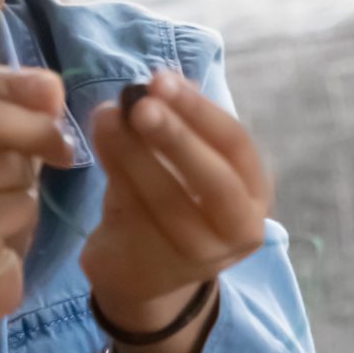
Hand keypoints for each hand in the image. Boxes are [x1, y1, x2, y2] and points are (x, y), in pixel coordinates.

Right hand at [0, 61, 75, 352]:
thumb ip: (14, 119)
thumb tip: (51, 87)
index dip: (10, 77)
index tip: (53, 91)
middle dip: (37, 128)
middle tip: (64, 150)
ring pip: (6, 163)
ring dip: (28, 184)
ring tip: (9, 208)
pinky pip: (15, 203)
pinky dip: (25, 215)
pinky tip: (3, 236)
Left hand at [79, 66, 272, 333]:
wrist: (145, 272)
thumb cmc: (172, 202)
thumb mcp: (183, 160)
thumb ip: (177, 123)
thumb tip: (162, 81)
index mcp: (254, 191)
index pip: (236, 145)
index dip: (199, 110)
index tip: (161, 80)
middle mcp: (240, 229)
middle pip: (214, 180)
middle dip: (175, 136)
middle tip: (139, 104)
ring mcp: (202, 258)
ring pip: (170, 201)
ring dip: (134, 153)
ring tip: (106, 117)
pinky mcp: (159, 271)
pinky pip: (136, 219)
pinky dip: (115, 178)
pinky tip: (99, 146)